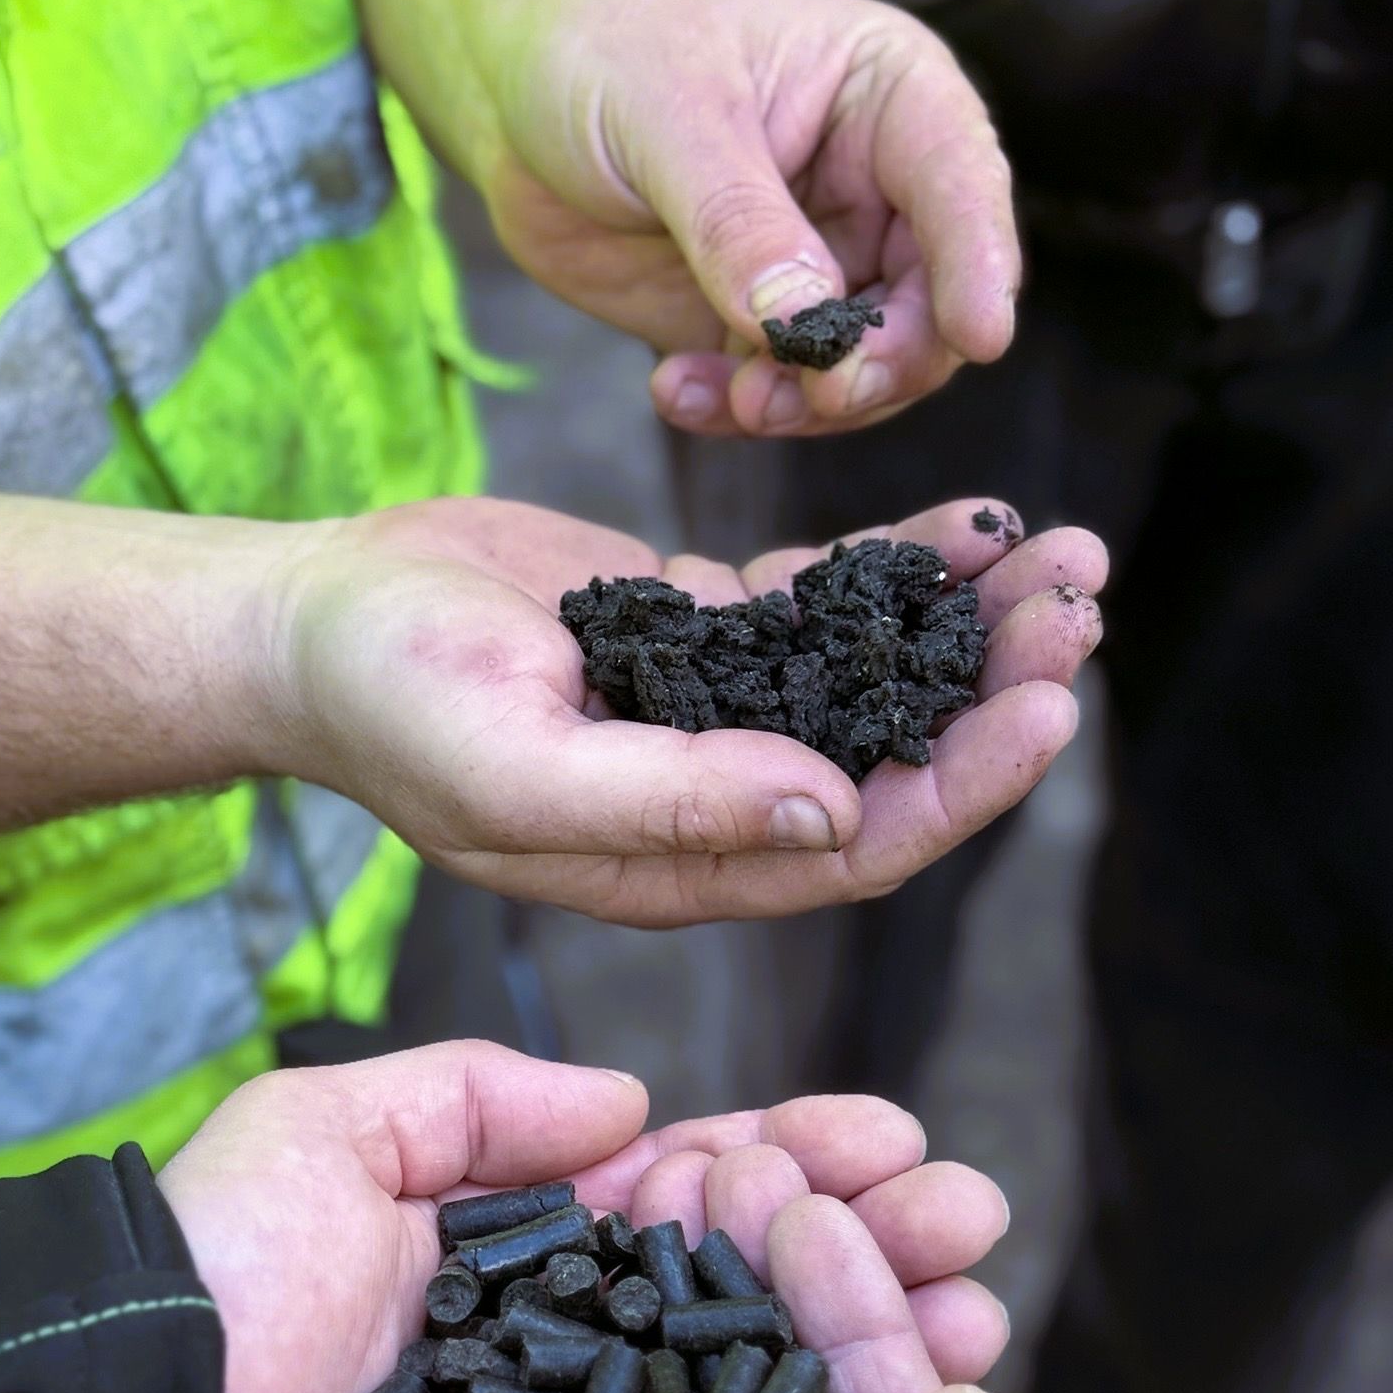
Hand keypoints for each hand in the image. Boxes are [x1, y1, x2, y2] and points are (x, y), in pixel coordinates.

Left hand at [157, 1039, 1012, 1392]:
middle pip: (755, 1297)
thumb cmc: (210, 1293)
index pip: (688, 1202)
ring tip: (971, 1304)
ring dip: (879, 1348)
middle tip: (966, 1220)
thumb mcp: (325, 1138)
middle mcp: (563, 1367)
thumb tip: (626, 1105)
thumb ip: (471, 1097)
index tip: (889, 1140)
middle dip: (870, 1249)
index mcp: (514, 1263)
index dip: (795, 1166)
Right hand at [276, 491, 1104, 925]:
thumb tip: (836, 809)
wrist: (312, 619)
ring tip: (1063, 556)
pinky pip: (825, 604)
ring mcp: (712, 710)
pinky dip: (901, 570)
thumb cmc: (389, 705)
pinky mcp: (696, 628)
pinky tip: (973, 529)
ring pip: (876, 679)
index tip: (1050, 704)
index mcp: (680, 862)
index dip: (964, 786)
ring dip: (972, 627)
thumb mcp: (515, 765)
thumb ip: (669, 802)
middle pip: (894, 761)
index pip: (857, 846)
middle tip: (1080, 604)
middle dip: (996, 690)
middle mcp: (715, 798)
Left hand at [474, 0, 1018, 436]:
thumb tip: (805, 324)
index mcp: (887, 96)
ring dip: (807, 403)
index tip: (983, 339)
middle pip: (929, 303)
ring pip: (862, 367)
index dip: (980, 264)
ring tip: (734, 403)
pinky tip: (674, 393)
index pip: (962, 183)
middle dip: (881, 363)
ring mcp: (819, 264)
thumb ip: (737, 222)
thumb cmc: (602, 49)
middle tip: (816, 394)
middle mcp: (874, 187)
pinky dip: (736, 411)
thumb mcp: (668, 117)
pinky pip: (777, 393)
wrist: (511, 85)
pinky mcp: (754, 323)